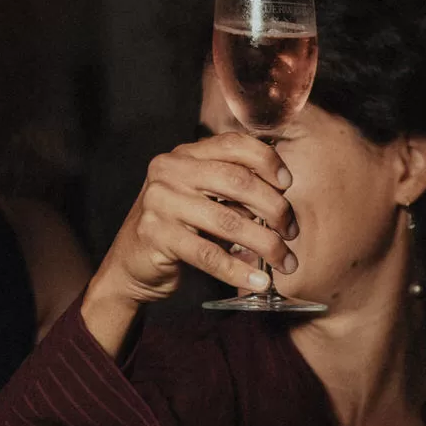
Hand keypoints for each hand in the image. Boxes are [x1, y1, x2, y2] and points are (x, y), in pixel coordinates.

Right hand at [91, 134, 296, 308]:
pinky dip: (239, 270)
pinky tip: (260, 281)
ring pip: (229, 221)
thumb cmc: (179, 227)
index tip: (288, 186)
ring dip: (267, 245)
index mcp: (185, 155)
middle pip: (239, 181)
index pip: (234, 144)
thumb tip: (283, 193)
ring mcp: (160, 201)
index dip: (267, 161)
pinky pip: (209, 254)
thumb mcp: (204, 198)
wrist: (132, 261)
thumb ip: (234, 189)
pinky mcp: (156, 234)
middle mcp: (170, 171)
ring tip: (286, 262)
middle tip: (292, 233)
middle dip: (276, 209)